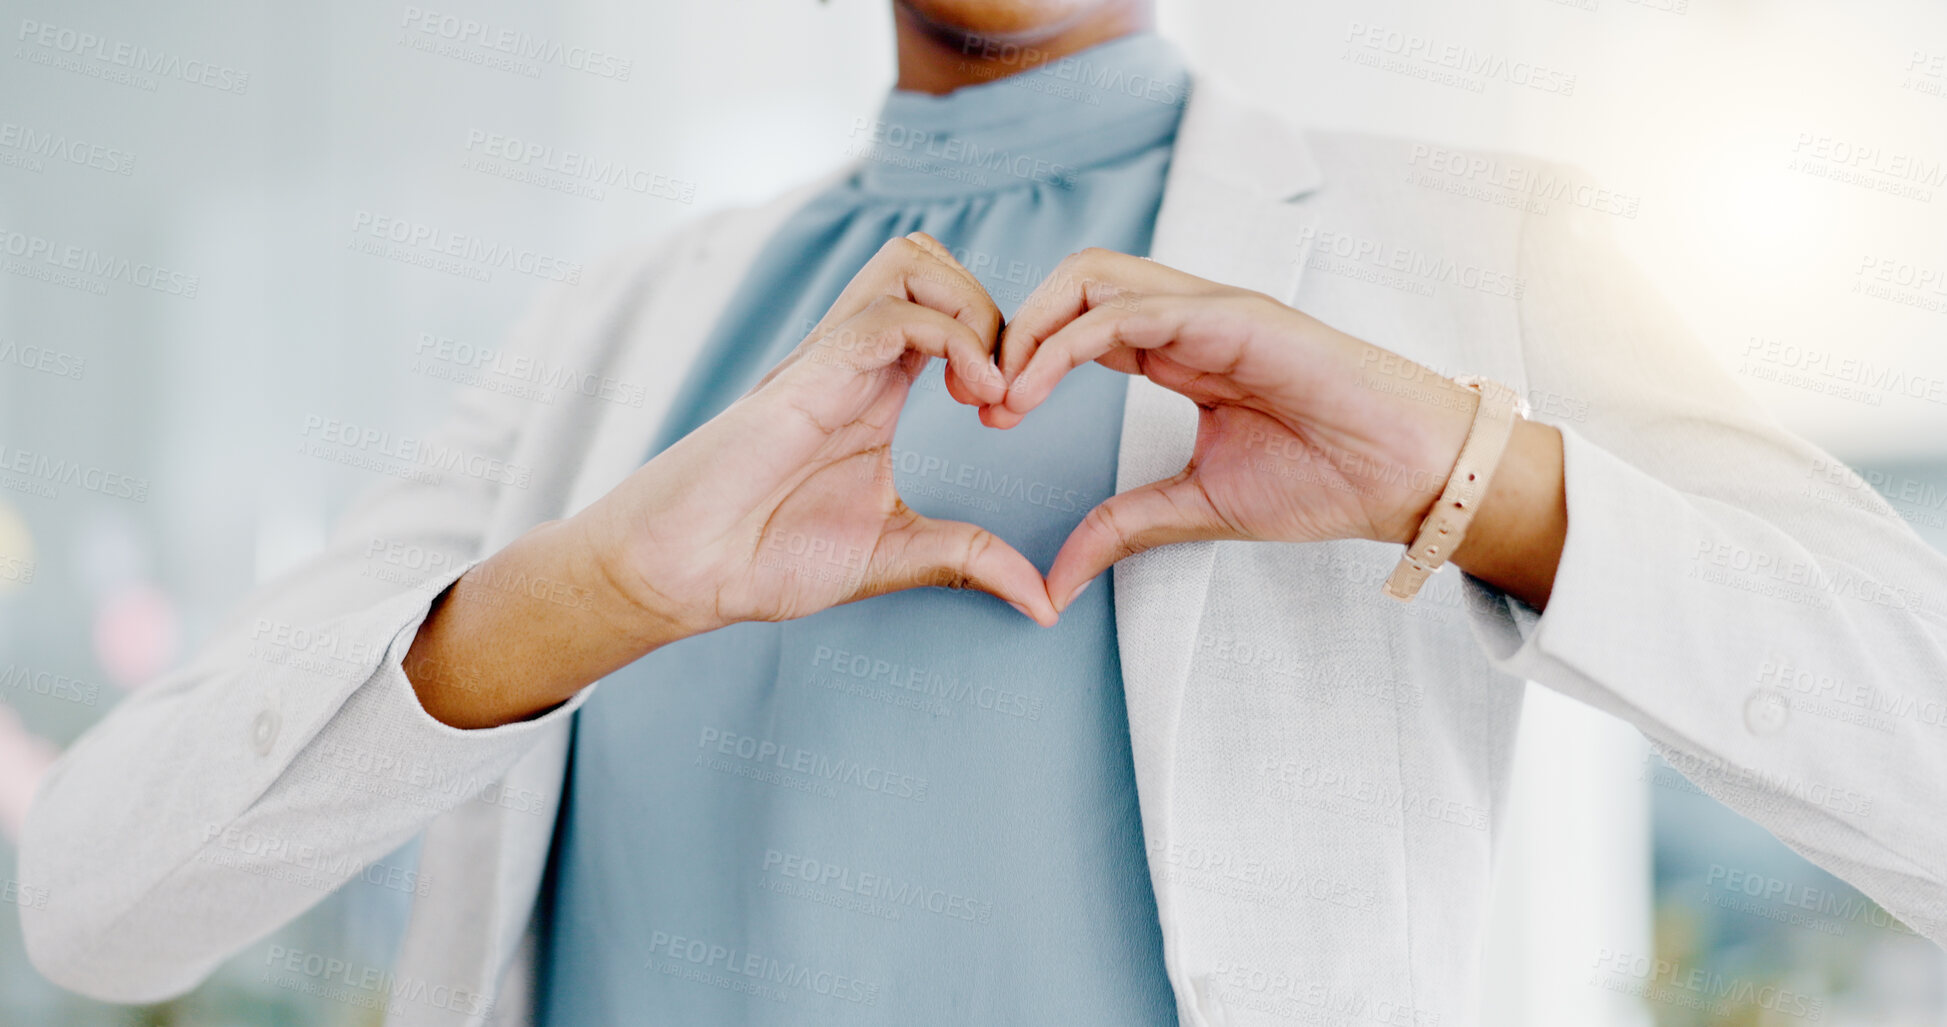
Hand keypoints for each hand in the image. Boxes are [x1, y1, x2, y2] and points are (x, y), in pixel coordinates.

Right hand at [578, 232, 1057, 635]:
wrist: (684, 569)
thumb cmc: (766, 555)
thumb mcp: (896, 555)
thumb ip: (970, 561)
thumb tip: (1045, 604)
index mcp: (877, 386)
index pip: (948, 307)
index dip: (1001, 343)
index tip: (1010, 417)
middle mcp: (855, 357)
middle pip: (932, 259)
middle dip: (994, 308)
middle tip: (1006, 392)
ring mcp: (831, 357)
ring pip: (913, 261)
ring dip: (973, 310)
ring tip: (988, 387)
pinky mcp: (810, 373)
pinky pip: (890, 314)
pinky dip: (952, 339)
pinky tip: (971, 398)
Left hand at [991, 247, 1558, 610]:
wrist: (1409, 477)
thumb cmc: (1326, 480)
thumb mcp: (1196, 508)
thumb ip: (1122, 527)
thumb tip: (1054, 582)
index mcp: (1179, 351)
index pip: (1079, 324)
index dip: (1025, 361)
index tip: (991, 420)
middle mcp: (1188, 316)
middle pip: (1073, 281)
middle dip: (1013, 330)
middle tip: (982, 401)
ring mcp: (1210, 308)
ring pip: (1092, 277)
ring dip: (1030, 328)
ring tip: (1002, 395)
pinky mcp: (1232, 316)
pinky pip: (1128, 310)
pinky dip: (1066, 343)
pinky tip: (1035, 389)